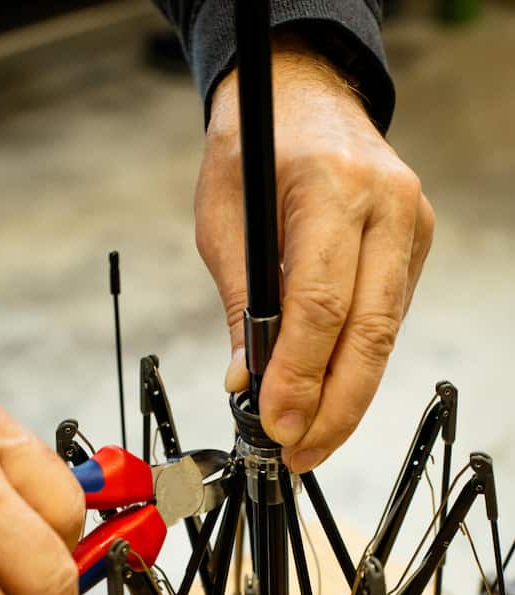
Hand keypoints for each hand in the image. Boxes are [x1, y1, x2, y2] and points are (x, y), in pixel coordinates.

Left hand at [194, 34, 434, 471]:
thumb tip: (247, 382)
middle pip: (369, 331)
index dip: (300, 374)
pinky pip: (386, 320)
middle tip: (300, 454)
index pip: (322, 301)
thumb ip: (240, 302)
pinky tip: (328, 399)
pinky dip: (356, 365)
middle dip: (333, 406)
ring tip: (309, 443)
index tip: (276, 425)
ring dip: (348, 398)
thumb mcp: (222, 219)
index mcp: (332, 185)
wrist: (303, 96)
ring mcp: (409, 225)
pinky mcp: (414, 246)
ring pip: (386, 334)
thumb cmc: (253, 149)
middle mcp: (386, 204)